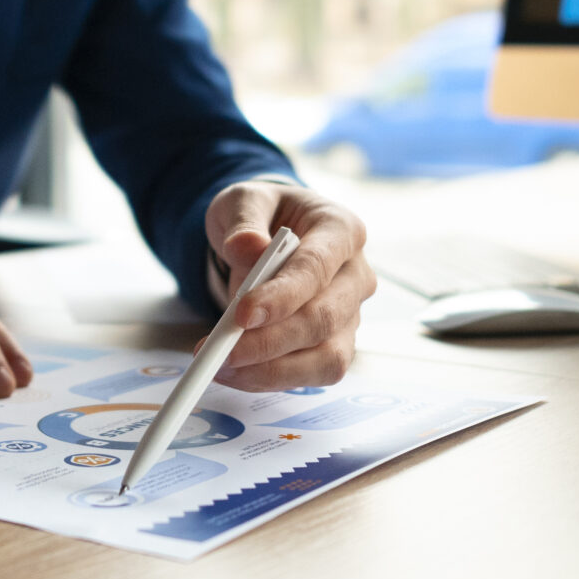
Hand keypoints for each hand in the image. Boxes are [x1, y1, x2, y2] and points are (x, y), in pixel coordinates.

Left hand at [204, 180, 374, 391]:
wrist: (268, 234)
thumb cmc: (262, 215)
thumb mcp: (243, 200)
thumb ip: (243, 220)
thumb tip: (246, 246)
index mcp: (341, 229)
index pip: (317, 268)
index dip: (282, 296)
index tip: (242, 315)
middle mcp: (356, 274)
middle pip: (324, 318)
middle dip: (271, 342)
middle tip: (222, 352)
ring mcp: (350, 313)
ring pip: (327, 356)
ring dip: (273, 370)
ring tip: (224, 368)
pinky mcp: (337, 343)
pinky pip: (314, 373)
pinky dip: (274, 378)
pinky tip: (240, 374)